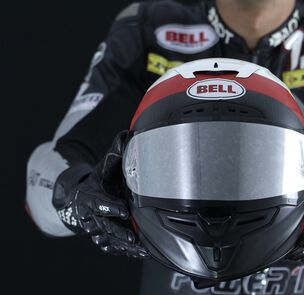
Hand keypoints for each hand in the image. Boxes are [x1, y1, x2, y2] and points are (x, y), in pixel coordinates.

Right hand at [52, 131, 147, 258]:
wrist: (80, 196)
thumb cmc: (98, 179)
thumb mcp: (106, 164)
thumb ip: (117, 150)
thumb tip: (129, 133)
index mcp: (89, 196)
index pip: (99, 203)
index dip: (110, 207)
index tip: (124, 210)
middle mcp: (89, 216)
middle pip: (103, 227)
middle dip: (117, 232)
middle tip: (132, 237)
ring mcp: (94, 228)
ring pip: (106, 240)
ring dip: (122, 246)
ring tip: (138, 249)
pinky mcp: (101, 237)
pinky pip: (110, 247)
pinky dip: (122, 251)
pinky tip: (137, 253)